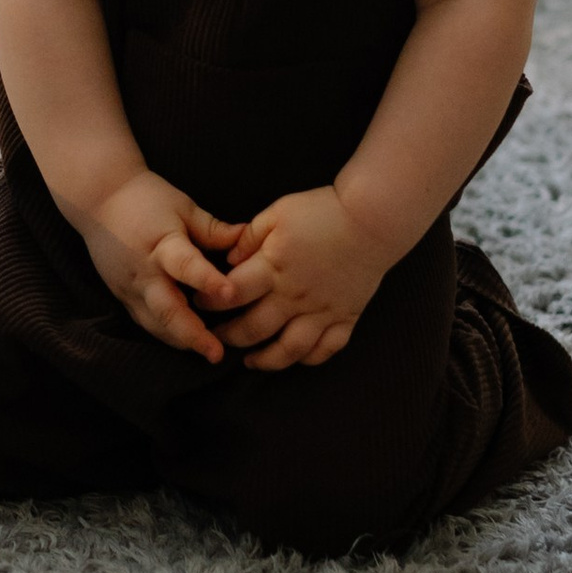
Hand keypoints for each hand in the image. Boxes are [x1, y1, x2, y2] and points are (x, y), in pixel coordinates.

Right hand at [77, 170, 245, 361]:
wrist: (98, 198)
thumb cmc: (145, 197)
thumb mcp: (182, 206)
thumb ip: (213, 229)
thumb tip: (246, 240)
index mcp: (162, 244)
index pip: (186, 265)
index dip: (208, 280)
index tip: (230, 294)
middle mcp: (144, 272)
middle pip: (167, 310)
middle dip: (193, 335)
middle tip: (216, 353)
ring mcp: (129, 288)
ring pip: (155, 324)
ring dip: (180, 340)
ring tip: (207, 352)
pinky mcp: (121, 296)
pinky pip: (146, 321)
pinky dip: (166, 333)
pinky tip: (186, 341)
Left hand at [212, 183, 397, 370]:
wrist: (373, 219)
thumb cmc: (322, 211)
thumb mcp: (278, 213)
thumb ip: (249, 238)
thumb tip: (228, 261)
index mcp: (274, 267)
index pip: (232, 293)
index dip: (211, 302)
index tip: (199, 304)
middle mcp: (295, 296)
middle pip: (254, 328)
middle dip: (229, 337)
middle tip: (215, 338)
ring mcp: (322, 311)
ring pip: (289, 349)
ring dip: (265, 360)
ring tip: (250, 361)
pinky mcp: (346, 317)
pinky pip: (326, 349)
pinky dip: (309, 359)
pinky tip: (293, 357)